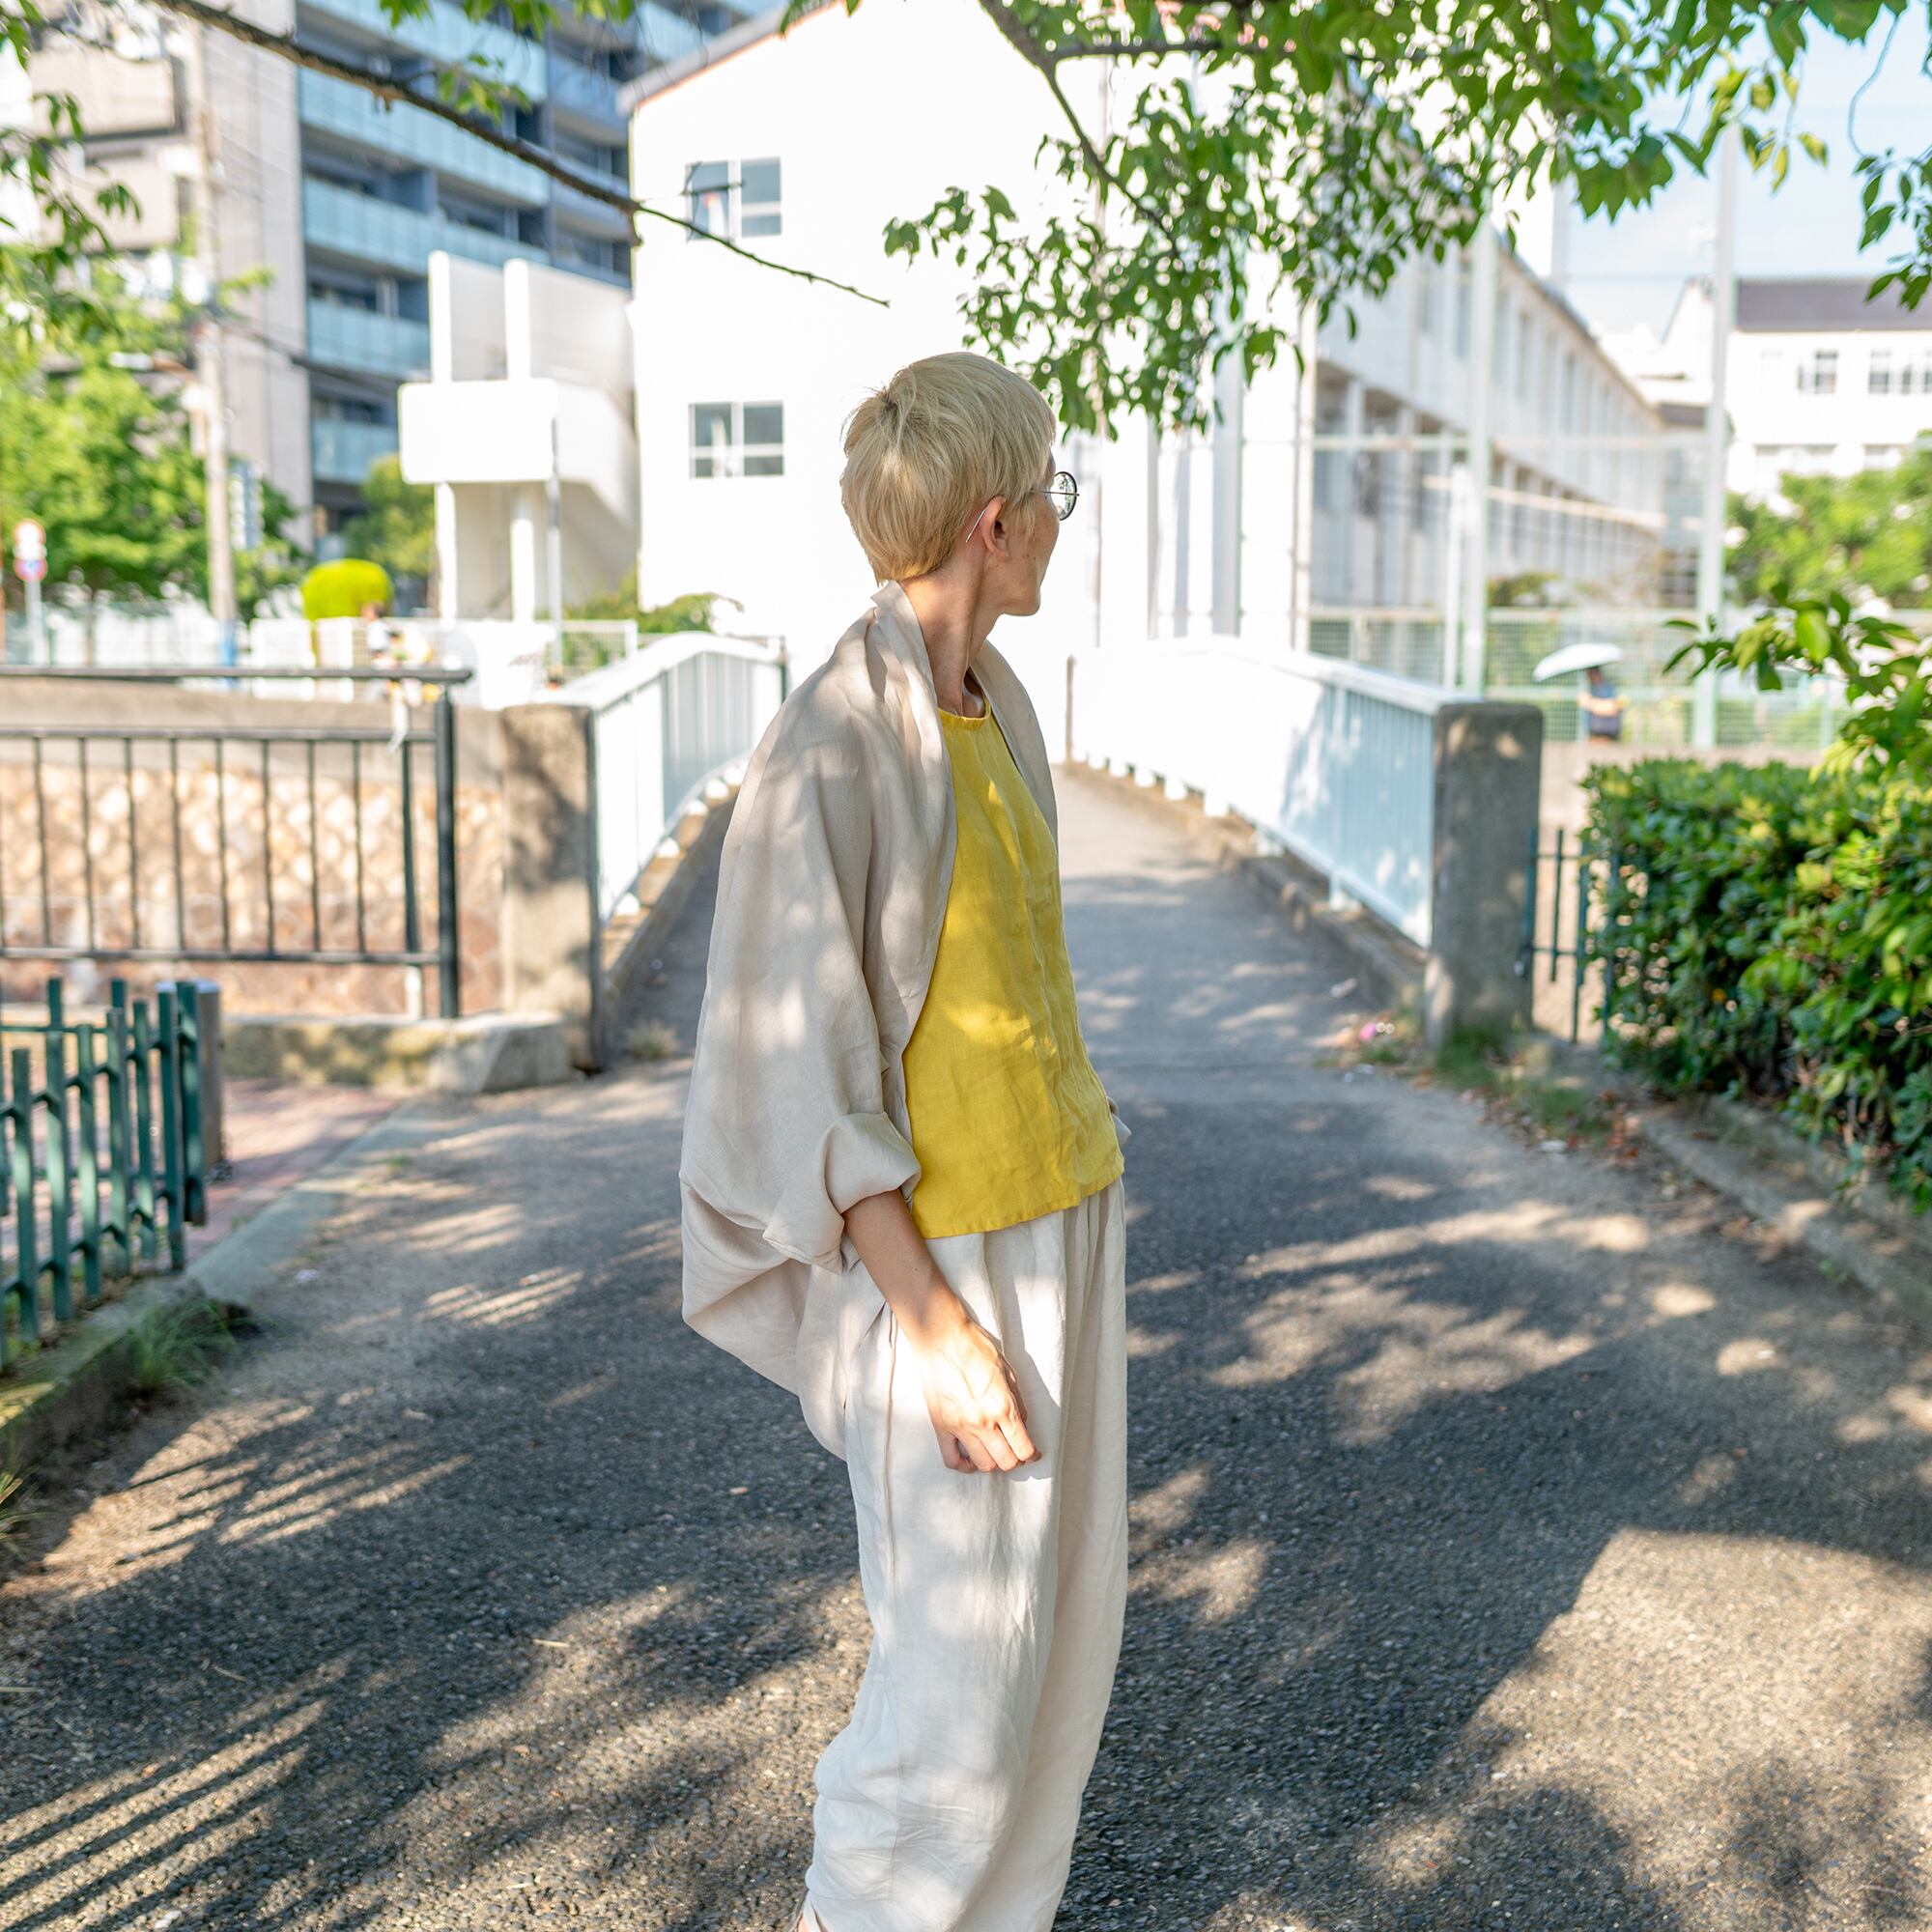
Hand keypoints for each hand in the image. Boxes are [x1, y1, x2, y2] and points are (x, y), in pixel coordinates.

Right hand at [903, 1300, 1039, 1473]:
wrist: (941, 1337)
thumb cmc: (976, 1348)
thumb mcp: (1008, 1371)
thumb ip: (1018, 1402)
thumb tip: (1022, 1425)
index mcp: (1004, 1406)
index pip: (1024, 1448)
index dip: (1032, 1455)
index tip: (1033, 1453)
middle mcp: (983, 1422)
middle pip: (1006, 1462)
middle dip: (1015, 1460)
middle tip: (1014, 1450)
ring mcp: (960, 1427)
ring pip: (983, 1465)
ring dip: (993, 1462)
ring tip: (994, 1451)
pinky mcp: (941, 1426)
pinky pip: (952, 1460)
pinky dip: (964, 1466)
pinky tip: (970, 1459)